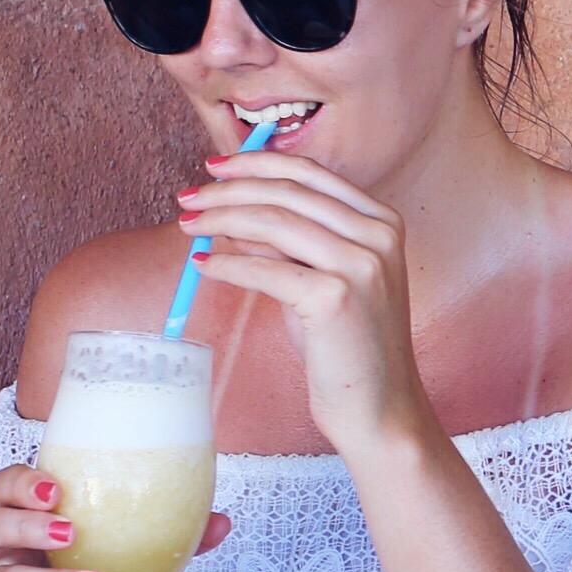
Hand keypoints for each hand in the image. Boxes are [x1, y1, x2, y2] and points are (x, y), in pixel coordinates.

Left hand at [174, 150, 430, 457]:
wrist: (379, 408)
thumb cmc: (348, 346)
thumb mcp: (322, 280)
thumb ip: (290, 244)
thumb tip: (233, 216)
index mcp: (383, 221)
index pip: (310, 173)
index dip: (256, 163)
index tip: (215, 167)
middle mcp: (378, 236)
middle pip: (287, 192)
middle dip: (228, 190)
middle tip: (188, 198)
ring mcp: (361, 265)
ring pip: (273, 221)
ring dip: (220, 219)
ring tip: (187, 226)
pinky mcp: (335, 297)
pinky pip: (265, 269)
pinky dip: (227, 265)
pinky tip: (203, 266)